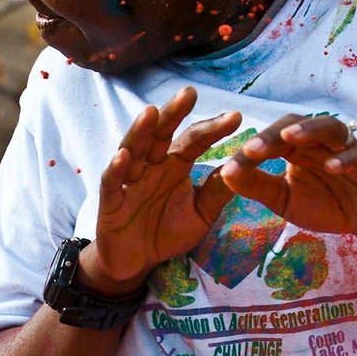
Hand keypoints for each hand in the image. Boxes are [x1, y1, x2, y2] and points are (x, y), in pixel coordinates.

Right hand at [81, 86, 243, 292]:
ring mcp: (129, 179)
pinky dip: (117, 168)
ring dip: (141, 131)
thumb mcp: (201, 213)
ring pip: (134, 149)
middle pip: (162, 133)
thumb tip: (245, 166)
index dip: (214, 129)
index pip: (195, 140)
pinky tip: (124, 156)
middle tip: (190, 93)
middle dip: (174, 112)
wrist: (136, 262)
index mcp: (175, 165)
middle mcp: (151, 165)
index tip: (237, 117)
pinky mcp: (111, 200)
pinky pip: (112, 181)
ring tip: (152, 112)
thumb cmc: (167, 232)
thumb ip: (218, 191)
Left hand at [217, 114, 356, 239]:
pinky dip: (345, 159)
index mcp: (297, 147)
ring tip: (289, 137)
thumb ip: (258, 187)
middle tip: (252, 150)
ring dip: (308, 130)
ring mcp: (347, 149)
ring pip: (329, 128)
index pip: (271, 139)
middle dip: (272, 135)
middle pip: (295, 125)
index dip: (250, 152)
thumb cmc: (326, 204)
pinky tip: (332, 167)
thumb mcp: (285, 199)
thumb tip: (224, 174)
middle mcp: (321, 142)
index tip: (229, 169)